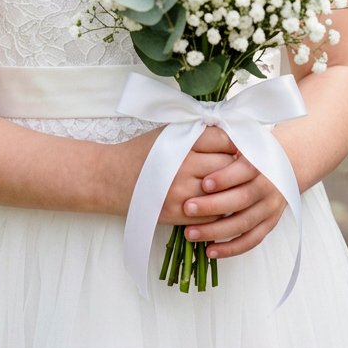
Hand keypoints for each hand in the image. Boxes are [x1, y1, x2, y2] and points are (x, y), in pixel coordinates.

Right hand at [111, 126, 233, 223]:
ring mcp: (182, 193)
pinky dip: (219, 209)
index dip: (234, 143)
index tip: (236, 147)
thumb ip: (197, 134)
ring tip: (230, 185)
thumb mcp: (168, 133)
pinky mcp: (178, 214)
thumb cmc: (141, 152)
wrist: (110, 178)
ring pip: (224, 193)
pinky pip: (213, 215)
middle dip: (235, 166)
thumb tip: (232, 138)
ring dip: (230, 190)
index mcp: (182, 142)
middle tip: (237, 166)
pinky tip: (215, 202)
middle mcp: (184, 167)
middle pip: (227, 166)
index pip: (223, 140)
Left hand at [180, 127, 287, 259]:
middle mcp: (269, 186)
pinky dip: (231, 249)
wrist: (286, 162)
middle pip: (242, 199)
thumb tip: (197, 137)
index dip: (225, 177)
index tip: (203, 183)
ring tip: (190, 234)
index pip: (244, 170)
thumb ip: (224, 141)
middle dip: (213, 206)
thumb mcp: (243, 140)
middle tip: (187, 208)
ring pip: (244, 223)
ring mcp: (270, 207)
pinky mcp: (269, 224)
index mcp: (261, 162)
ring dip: (216, 231)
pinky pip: (251, 241)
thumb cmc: (252, 151)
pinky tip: (209, 251)